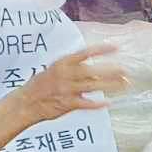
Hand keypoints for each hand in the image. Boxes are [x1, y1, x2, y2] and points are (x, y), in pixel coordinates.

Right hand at [11, 43, 126, 122]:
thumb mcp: (55, 70)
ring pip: (92, 86)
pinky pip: (85, 103)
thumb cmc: (42, 85)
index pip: (84, 53)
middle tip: (125, 71)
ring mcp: (66, 89)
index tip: (115, 47)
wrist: (26, 102)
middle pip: (91, 71)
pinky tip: (108, 103)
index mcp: (62, 63)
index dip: (100, 49)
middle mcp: (65, 74)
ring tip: (124, 84)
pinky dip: (96, 104)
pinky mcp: (66, 103)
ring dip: (110, 85)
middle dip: (110, 70)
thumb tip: (94, 69)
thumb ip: (73, 68)